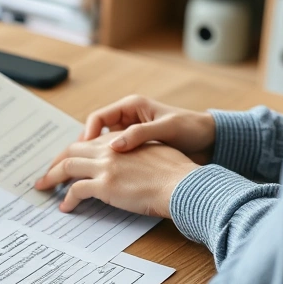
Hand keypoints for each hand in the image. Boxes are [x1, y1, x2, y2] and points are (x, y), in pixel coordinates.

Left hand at [34, 133, 198, 217]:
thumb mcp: (156, 154)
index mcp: (121, 140)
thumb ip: (138, 155)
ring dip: (52, 177)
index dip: (76, 151)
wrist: (182, 185)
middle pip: (72, 151)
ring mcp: (105, 166)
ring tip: (43, 187)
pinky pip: (76, 190)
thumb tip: (133, 166)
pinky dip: (67, 198)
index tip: (68, 161)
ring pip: (67, 167)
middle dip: (56, 162)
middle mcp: (109, 150)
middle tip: (48, 173)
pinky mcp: (104, 185)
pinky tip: (65, 207)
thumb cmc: (176, 174)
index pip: (89, 142)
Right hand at [78, 95, 216, 163]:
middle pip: (94, 132)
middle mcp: (128, 118)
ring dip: (92, 158)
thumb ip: (139, 134)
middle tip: (71, 165)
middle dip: (82, 148)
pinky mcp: (136, 146)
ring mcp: (131, 133)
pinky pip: (114, 154)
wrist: (211, 140)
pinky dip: (106, 164)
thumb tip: (113, 146)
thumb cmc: (191, 129)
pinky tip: (104, 177)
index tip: (82, 151)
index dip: (87, 134)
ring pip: (101, 145)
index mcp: (131, 106)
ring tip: (83, 174)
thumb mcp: (166, 128)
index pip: (98, 118)